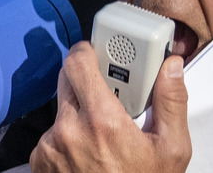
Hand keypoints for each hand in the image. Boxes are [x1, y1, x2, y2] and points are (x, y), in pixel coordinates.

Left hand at [30, 41, 190, 171]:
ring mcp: (50, 148)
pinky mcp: (40, 162)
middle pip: (67, 80)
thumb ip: (171, 102)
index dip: (87, 51)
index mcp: (103, 122)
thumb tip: (172, 68)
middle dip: (86, 80)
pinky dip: (66, 136)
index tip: (97, 51)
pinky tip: (88, 152)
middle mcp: (69, 131)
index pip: (79, 63)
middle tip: (107, 93)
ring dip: (77, 112)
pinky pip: (51, 134)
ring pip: (60, 108)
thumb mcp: (171, 150)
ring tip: (101, 136)